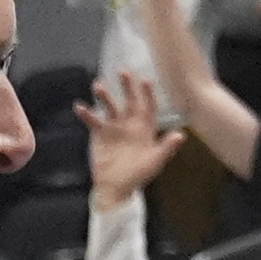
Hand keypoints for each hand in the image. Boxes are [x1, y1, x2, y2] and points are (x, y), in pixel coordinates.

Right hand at [81, 75, 184, 209]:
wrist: (116, 187)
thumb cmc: (137, 175)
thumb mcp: (155, 161)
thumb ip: (167, 147)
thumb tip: (181, 135)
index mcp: (145, 128)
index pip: (148, 106)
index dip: (148, 94)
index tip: (145, 81)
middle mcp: (129, 124)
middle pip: (129, 100)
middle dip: (127, 86)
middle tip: (123, 72)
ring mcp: (114, 128)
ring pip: (110, 107)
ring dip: (105, 96)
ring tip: (98, 86)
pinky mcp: (99, 135)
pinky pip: (93, 121)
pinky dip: (86, 113)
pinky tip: (79, 106)